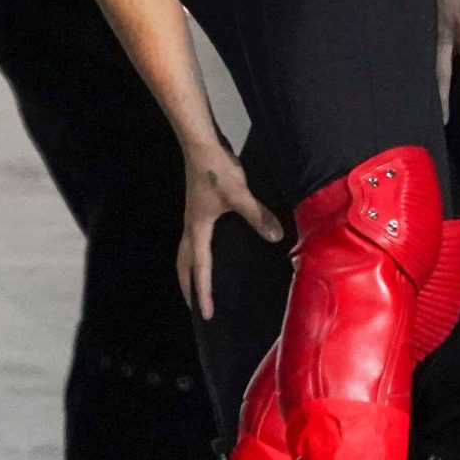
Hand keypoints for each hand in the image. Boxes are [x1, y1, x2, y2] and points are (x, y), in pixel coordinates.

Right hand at [175, 145, 282, 319]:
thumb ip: (257, 216)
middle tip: (195, 305)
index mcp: (198, 229)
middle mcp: (191, 226)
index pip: (201, 268)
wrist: (200, 144)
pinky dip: (197, 253)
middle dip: (189, 285)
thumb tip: (276, 238)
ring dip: (189, 269)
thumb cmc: (217, 169)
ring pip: (186, 251)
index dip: (204, 293)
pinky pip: (194, 239)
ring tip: (198, 283)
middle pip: (184, 263)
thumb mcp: (239, 194)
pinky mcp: (198, 206)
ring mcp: (193, 216)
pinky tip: (213, 249)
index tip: (206, 315)